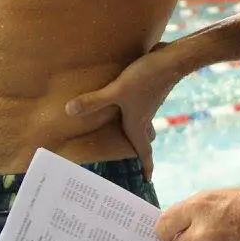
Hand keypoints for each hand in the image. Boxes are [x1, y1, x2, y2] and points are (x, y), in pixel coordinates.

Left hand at [65, 42, 179, 180]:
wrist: (171, 60)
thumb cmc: (146, 79)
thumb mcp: (117, 91)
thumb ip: (94, 101)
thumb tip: (69, 111)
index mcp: (138, 124)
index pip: (144, 152)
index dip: (146, 167)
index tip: (147, 180)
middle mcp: (145, 117)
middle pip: (144, 138)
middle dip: (140, 149)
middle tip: (132, 156)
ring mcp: (149, 103)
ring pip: (143, 122)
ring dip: (137, 128)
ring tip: (123, 129)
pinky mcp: (149, 90)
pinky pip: (142, 106)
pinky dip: (135, 110)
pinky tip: (123, 101)